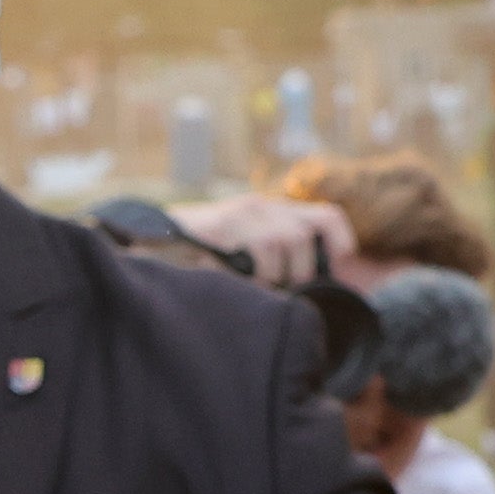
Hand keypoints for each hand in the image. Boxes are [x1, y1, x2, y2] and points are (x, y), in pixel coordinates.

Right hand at [166, 190, 359, 287]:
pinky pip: (256, 254)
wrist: (154, 242)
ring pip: (282, 243)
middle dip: (297, 270)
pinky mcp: (223, 226)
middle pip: (303, 235)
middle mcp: (260, 206)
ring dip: (270, 275)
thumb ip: (279, 258)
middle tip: (277, 286)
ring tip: (249, 282)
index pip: (327, 215)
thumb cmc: (202, 255)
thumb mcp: (247, 249)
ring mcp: (241, 213)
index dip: (340, 240)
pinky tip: (233, 279)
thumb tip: (314, 286)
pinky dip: (250, 277)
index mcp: (273, 211)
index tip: (339, 265)